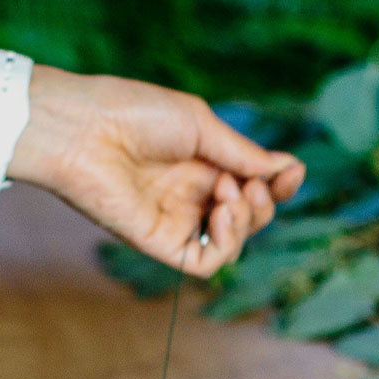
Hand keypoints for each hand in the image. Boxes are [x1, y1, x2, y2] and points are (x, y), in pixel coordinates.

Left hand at [11, 67, 305, 277]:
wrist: (86, 130)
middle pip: (248, 218)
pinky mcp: (161, 244)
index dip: (278, 185)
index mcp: (202, 164)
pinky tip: (222, 215)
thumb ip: (243, 154)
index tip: (292, 172)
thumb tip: (287, 169)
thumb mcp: (202, 127)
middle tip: (247, 184)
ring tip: (231, 194)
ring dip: (247, 221)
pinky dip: (226, 244)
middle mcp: (191, 196)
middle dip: (263, 204)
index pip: (252, 187)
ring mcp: (177, 222)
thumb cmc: (136, 114)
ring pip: (232, 244)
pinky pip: (205, 264)